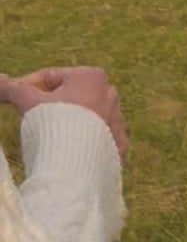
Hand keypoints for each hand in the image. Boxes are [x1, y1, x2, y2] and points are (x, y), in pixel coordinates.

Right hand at [0, 66, 128, 157]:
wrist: (75, 165)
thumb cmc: (52, 125)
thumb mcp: (27, 101)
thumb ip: (11, 88)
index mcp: (91, 77)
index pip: (51, 77)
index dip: (28, 87)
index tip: (14, 100)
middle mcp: (111, 94)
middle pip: (70, 97)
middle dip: (49, 105)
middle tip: (30, 119)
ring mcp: (118, 121)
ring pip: (85, 118)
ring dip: (68, 123)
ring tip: (49, 137)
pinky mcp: (120, 145)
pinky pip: (98, 139)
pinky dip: (85, 142)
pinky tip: (70, 151)